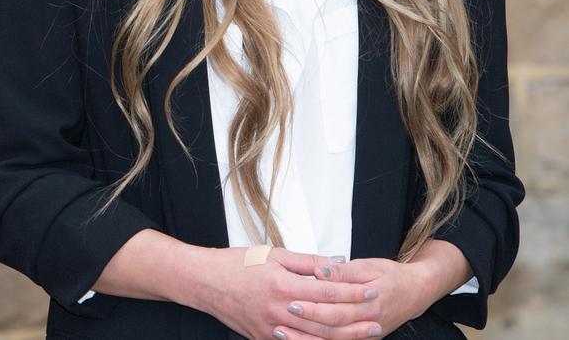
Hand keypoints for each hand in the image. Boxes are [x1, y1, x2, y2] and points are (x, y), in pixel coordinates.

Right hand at [199, 247, 382, 339]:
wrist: (206, 282)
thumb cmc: (238, 263)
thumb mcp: (274, 253)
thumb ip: (307, 261)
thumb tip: (336, 263)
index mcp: (284, 284)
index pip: (328, 291)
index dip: (352, 293)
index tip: (371, 291)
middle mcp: (280, 311)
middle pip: (326, 320)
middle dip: (354, 320)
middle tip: (377, 320)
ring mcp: (273, 330)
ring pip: (315, 339)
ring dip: (342, 338)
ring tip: (363, 335)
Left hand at [270, 257, 432, 339]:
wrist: (415, 293)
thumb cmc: (391, 276)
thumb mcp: (369, 266)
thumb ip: (344, 271)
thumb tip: (321, 270)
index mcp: (370, 302)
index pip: (337, 306)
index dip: (314, 304)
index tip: (292, 299)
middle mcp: (369, 323)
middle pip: (332, 326)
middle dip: (306, 322)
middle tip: (282, 315)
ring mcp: (366, 335)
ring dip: (306, 339)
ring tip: (282, 332)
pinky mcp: (362, 339)